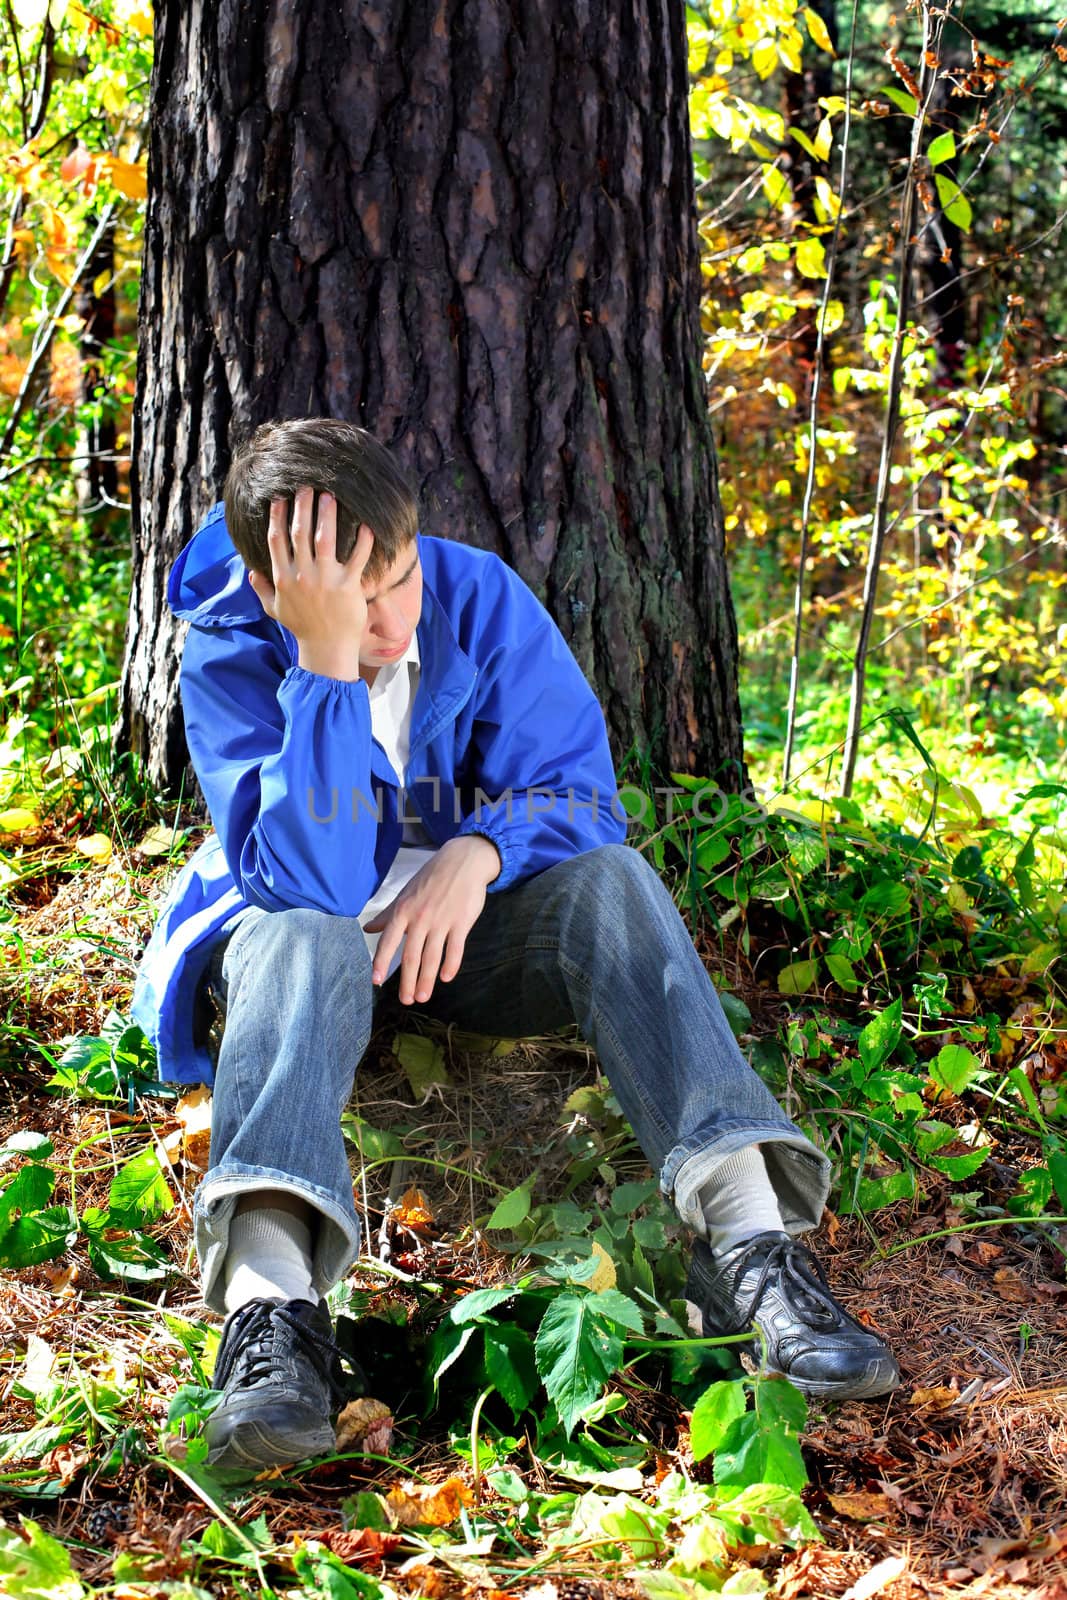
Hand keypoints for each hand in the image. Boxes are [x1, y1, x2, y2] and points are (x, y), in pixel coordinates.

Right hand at [247, 488, 374, 679]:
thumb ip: (262, 589)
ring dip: (327, 514)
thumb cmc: (302, 629)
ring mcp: (325, 580)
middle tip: (307, 485)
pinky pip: (356, 558)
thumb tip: (251, 571)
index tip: (280, 497)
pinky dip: (363, 540)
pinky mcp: (348, 587)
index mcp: (284, 578)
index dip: (277, 515)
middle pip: (299, 532)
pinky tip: (366, 524)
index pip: (277, 539)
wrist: (327, 650)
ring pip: (324, 539)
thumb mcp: (275, 610)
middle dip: (302, 506)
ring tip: (330, 494)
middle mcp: (303, 576)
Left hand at [365, 836, 500, 1003]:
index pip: (389, 940)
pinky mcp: (462, 922)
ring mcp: (442, 920)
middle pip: (411, 955)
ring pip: (432, 956)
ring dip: (427, 979)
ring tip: (422, 996)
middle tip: (406, 1000)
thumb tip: (368, 929)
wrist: (463, 862)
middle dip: (407, 980)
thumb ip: (388, 915)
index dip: (381, 961)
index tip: (376, 981)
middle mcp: (420, 918)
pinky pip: (455, 948)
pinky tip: (446, 977)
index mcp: (404, 910)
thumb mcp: (405, 894)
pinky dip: (451, 964)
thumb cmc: (431, 878)